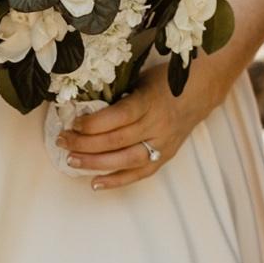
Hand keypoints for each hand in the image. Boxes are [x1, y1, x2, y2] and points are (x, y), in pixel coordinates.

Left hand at [57, 68, 218, 190]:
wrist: (201, 92)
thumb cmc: (164, 82)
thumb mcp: (140, 79)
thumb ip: (117, 94)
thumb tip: (82, 106)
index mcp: (149, 101)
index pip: (118, 117)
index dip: (93, 123)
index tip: (73, 123)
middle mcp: (157, 125)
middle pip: (117, 140)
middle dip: (85, 143)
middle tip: (62, 141)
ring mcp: (162, 143)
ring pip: (125, 160)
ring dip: (95, 163)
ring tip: (71, 160)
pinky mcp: (165, 156)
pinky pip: (139, 174)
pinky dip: (116, 181)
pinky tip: (95, 183)